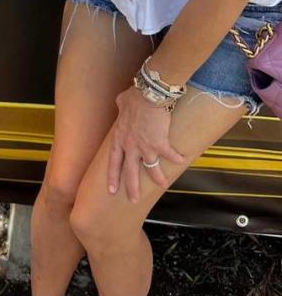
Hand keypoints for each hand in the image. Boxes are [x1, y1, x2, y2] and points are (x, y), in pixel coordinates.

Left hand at [107, 85, 185, 201]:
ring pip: (151, 168)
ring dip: (158, 177)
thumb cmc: (134, 96)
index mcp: (119, 138)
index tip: (112, 190)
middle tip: (134, 200)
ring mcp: (145, 147)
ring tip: (162, 184)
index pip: (113, 162)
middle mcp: (130, 146)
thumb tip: (120, 102)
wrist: (148, 95)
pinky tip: (182, 160)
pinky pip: (170, 155)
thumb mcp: (121, 102)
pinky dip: (177, 157)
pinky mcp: (160, 144)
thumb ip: (120, 107)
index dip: (113, 177)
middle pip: (130, 172)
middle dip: (132, 187)